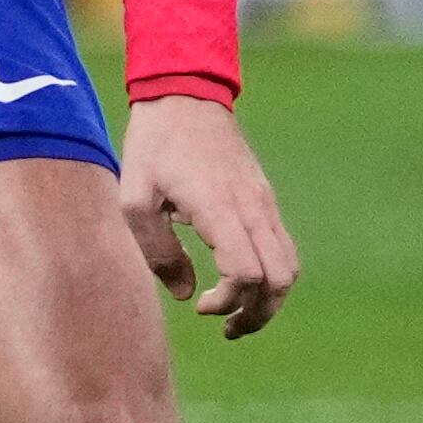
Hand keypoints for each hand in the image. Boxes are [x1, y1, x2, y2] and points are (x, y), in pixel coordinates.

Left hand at [118, 95, 298, 338]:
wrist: (184, 94)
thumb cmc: (153, 145)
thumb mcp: (134, 197)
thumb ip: (157, 250)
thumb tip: (186, 295)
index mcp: (219, 207)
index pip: (248, 272)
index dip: (230, 301)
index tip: (200, 305)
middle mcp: (252, 207)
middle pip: (280, 279)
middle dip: (258, 314)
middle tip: (226, 327)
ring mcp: (264, 202)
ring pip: (289, 266)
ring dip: (269, 298)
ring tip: (234, 313)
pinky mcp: (265, 198)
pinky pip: (282, 247)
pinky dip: (270, 274)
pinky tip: (239, 279)